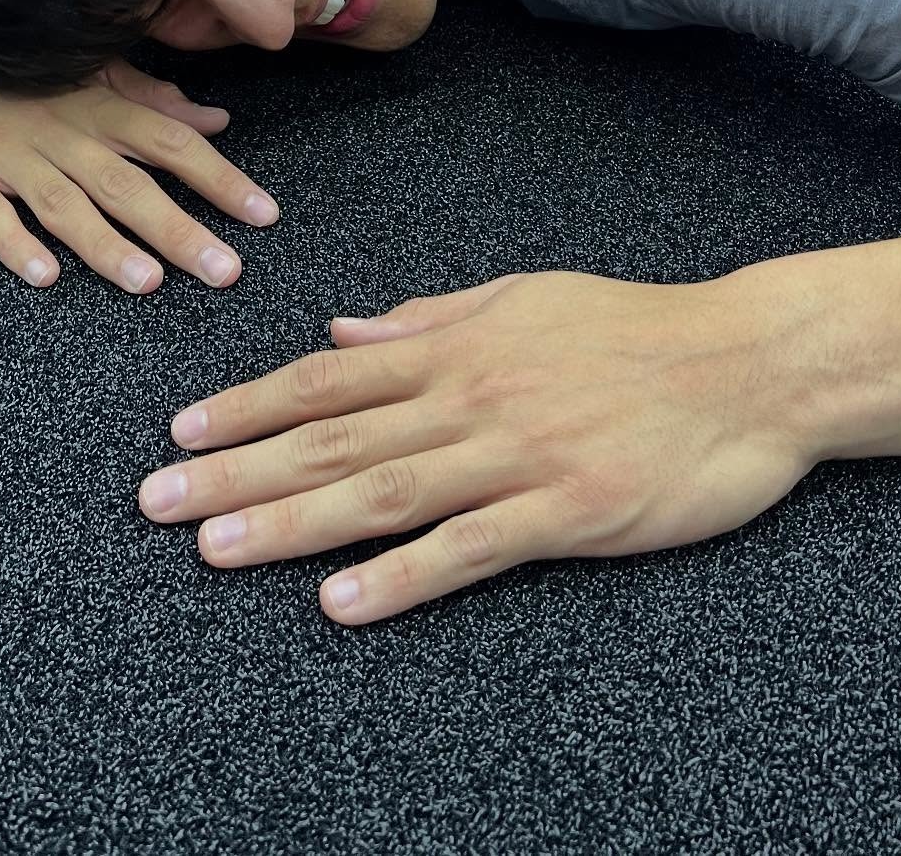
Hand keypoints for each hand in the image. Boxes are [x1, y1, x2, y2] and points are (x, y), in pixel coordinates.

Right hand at [0, 48, 278, 292]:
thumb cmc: (20, 71)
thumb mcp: (91, 75)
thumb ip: (153, 102)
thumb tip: (216, 121)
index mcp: (99, 108)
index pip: (171, 144)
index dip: (220, 178)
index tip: (263, 215)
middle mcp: (62, 134)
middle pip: (127, 185)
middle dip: (178, 230)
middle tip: (225, 270)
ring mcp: (10, 158)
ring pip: (65, 206)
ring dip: (106, 245)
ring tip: (147, 281)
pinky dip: (16, 244)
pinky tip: (45, 275)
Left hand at [138, 268, 814, 623]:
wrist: (741, 363)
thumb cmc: (628, 327)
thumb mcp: (519, 298)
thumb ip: (427, 318)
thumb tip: (343, 324)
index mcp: (453, 345)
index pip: (327, 375)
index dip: (249, 403)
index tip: (182, 428)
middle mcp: (467, 395)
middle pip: (332, 436)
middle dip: (237, 469)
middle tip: (158, 500)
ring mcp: (513, 454)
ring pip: (382, 490)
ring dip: (292, 523)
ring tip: (216, 549)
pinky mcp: (564, 511)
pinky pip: (468, 548)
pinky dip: (402, 575)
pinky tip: (342, 603)